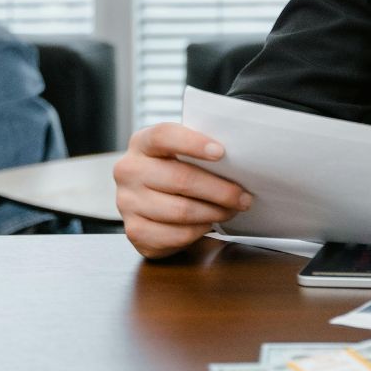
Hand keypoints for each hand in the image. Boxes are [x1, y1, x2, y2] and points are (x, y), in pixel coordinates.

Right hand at [113, 122, 252, 258]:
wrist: (151, 203)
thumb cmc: (175, 172)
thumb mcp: (181, 154)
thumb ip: (199, 152)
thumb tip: (237, 161)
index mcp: (142, 142)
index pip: (165, 136)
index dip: (193, 143)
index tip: (221, 152)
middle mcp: (129, 170)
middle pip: (180, 179)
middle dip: (220, 190)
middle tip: (243, 197)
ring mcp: (127, 202)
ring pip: (181, 210)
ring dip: (214, 212)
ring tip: (231, 210)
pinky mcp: (134, 231)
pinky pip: (176, 235)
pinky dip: (199, 231)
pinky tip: (209, 224)